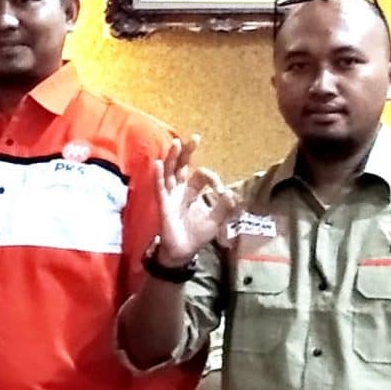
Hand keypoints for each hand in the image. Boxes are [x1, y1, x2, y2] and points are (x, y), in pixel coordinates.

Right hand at [152, 134, 232, 264]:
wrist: (183, 251)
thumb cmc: (196, 234)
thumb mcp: (216, 219)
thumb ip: (224, 206)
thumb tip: (232, 194)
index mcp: (192, 191)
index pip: (200, 174)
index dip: (212, 178)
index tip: (222, 191)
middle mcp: (179, 190)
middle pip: (181, 166)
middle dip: (187, 152)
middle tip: (195, 138)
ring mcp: (170, 196)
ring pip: (169, 173)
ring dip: (172, 158)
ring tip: (176, 144)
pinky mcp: (164, 205)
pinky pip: (160, 189)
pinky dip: (158, 176)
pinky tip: (158, 164)